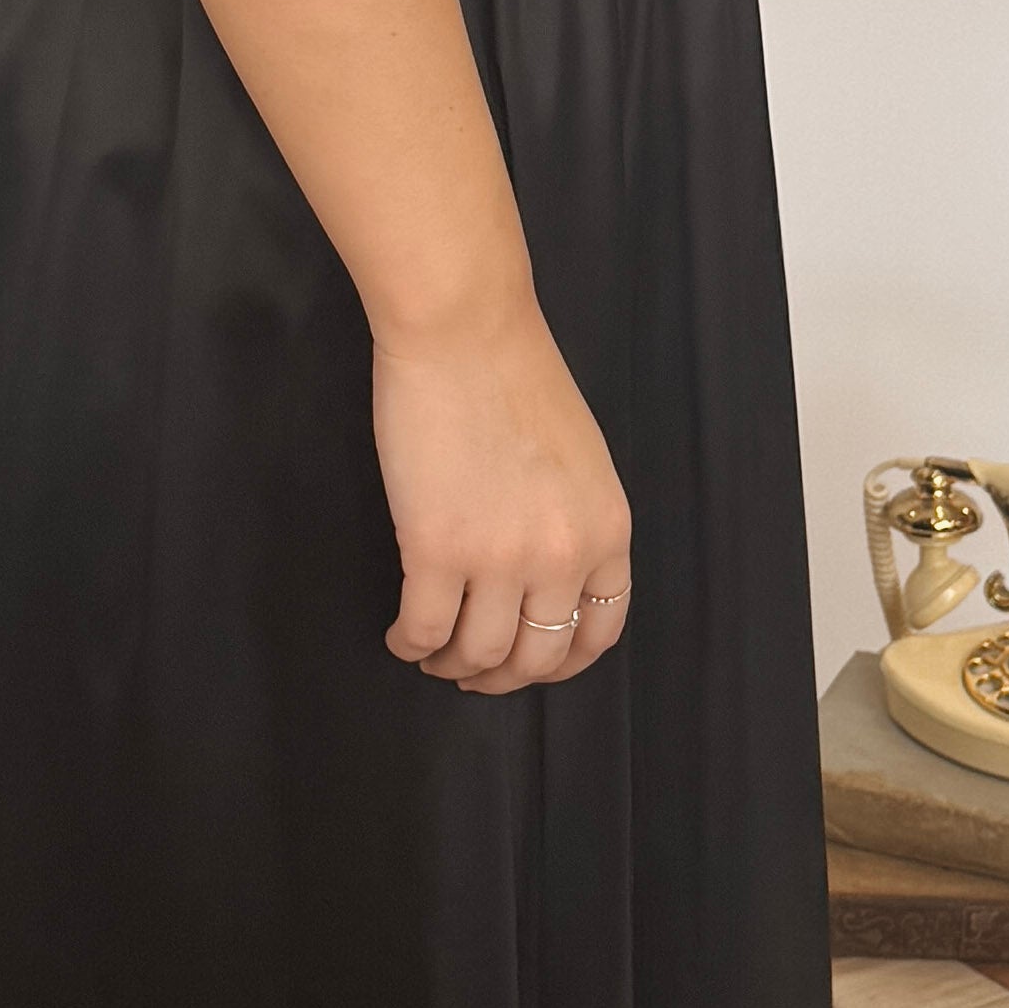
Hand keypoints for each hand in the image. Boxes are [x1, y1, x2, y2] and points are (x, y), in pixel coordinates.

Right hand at [372, 299, 633, 694]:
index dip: (560, 661)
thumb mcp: (580, 461)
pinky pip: (425, 629)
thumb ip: (574, 521)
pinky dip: (410, 644)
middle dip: (501, 676)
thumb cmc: (515, 375)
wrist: (464, 331)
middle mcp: (563, 556)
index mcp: (607, 531)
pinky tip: (401, 636)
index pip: (599, 631)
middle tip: (470, 671)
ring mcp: (500, 557)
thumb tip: (546, 576)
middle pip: (536, 656)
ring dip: (450, 665)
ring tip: (430, 653)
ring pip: (477, 654)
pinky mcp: (436, 549)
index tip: (530, 662)